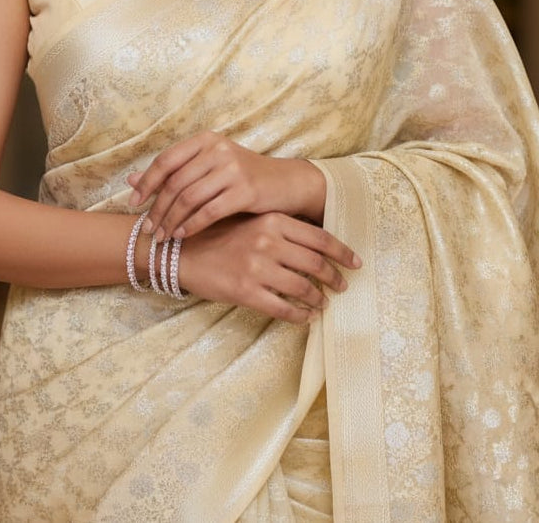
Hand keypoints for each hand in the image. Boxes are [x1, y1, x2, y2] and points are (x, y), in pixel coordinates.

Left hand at [127, 130, 326, 239]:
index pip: (166, 160)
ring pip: (189, 198)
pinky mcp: (246, 190)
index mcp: (206, 140)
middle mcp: (218, 150)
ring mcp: (233, 169)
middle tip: (148, 230)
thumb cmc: (243, 177)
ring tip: (162, 238)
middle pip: (175, 182)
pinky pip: (209, 211)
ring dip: (171, 221)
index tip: (133, 203)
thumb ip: (173, 172)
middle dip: (157, 208)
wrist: (286, 183)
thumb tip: (130, 180)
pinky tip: (183, 236)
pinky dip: (192, 225)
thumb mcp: (208, 168)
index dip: (146, 183)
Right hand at [179, 212, 360, 323]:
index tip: (356, 261)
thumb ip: (280, 227)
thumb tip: (316, 243)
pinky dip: (299, 316)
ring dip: (318, 299)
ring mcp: (257, 268)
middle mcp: (267, 241)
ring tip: (323, 304)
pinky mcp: (246, 292)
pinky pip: (283, 309)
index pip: (319, 238)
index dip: (343, 251)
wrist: (182, 251)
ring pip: (302, 288)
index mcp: (272, 221)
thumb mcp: (251, 221)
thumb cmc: (218, 234)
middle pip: (316, 263)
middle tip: (343, 286)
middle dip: (335, 277)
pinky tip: (305, 318)